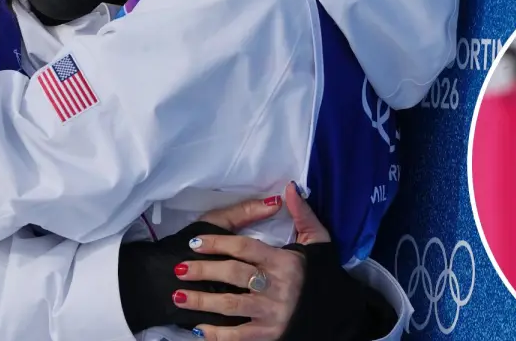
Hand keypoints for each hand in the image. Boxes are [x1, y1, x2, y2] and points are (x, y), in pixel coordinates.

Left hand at [176, 184, 324, 339]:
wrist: (337, 314)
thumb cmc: (321, 274)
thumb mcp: (317, 240)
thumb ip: (302, 214)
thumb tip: (288, 188)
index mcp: (285, 262)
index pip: (245, 248)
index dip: (219, 243)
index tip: (195, 243)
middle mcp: (277, 287)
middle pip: (234, 275)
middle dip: (204, 271)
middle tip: (180, 269)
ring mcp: (272, 314)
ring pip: (231, 306)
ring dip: (202, 302)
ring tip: (179, 297)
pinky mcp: (269, 336)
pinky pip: (238, 337)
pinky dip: (217, 335)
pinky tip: (198, 329)